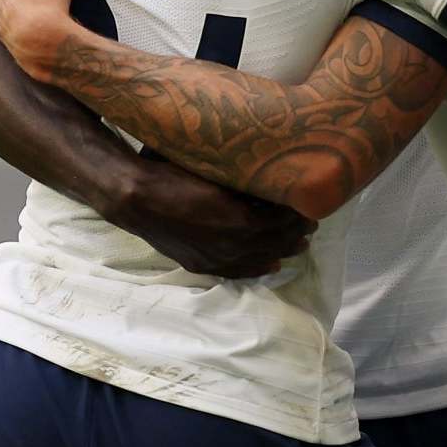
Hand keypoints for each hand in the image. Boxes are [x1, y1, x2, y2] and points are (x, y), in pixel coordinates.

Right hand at [106, 158, 315, 279]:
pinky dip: (259, 267)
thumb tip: (269, 178)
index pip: (282, 221)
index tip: (308, 206)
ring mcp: (217, 258)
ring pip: (261, 259)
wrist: (136, 198)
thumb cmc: (175, 175)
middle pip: (276, 242)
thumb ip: (244, 182)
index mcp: (241, 220)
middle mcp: (233, 244)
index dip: (298, 215)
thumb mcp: (216, 173)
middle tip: (311, 223)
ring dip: (282, 250)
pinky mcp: (202, 265)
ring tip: (299, 242)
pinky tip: (273, 264)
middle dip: (296, 232)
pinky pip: (238, 272)